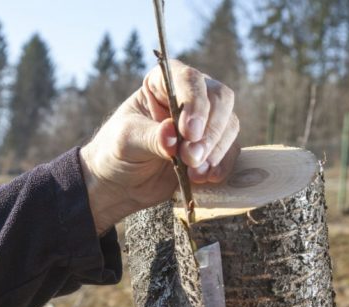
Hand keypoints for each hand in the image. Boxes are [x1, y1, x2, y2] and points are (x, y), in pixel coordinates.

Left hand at [81, 60, 239, 233]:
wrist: (120, 183)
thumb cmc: (117, 151)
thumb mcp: (126, 141)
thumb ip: (150, 137)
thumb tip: (172, 136)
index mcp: (164, 83)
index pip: (190, 80)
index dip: (195, 103)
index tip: (189, 133)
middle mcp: (190, 96)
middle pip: (220, 99)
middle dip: (209, 131)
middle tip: (192, 157)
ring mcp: (205, 121)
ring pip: (229, 125)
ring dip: (216, 151)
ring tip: (194, 174)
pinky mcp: (213, 147)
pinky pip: (231, 150)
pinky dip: (222, 165)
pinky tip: (206, 178)